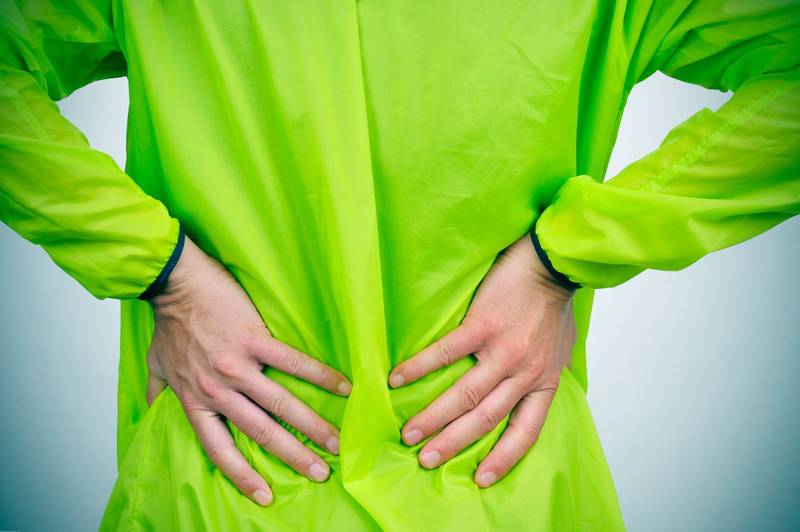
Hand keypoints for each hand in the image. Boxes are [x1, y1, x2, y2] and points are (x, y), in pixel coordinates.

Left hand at [145, 235, 351, 505]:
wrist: (174, 284)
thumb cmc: (169, 323)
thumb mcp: (156, 365)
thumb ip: (159, 392)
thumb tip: (154, 412)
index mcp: (196, 400)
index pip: (219, 449)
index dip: (242, 476)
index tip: (266, 496)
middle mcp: (218, 390)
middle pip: (261, 432)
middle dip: (294, 457)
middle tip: (321, 473)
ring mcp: (237, 365)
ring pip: (281, 404)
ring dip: (312, 426)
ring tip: (336, 442)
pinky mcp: (254, 339)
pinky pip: (293, 362)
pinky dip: (319, 376)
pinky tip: (343, 387)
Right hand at [388, 230, 575, 486]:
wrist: (553, 263)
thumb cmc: (554, 304)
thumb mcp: (562, 349)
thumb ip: (547, 372)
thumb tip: (536, 389)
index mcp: (544, 382)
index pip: (526, 432)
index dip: (504, 459)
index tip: (480, 479)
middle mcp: (524, 373)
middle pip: (486, 420)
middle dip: (454, 444)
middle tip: (426, 460)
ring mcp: (503, 350)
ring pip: (465, 395)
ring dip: (434, 417)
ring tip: (408, 433)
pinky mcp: (482, 325)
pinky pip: (446, 353)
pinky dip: (419, 367)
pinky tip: (397, 378)